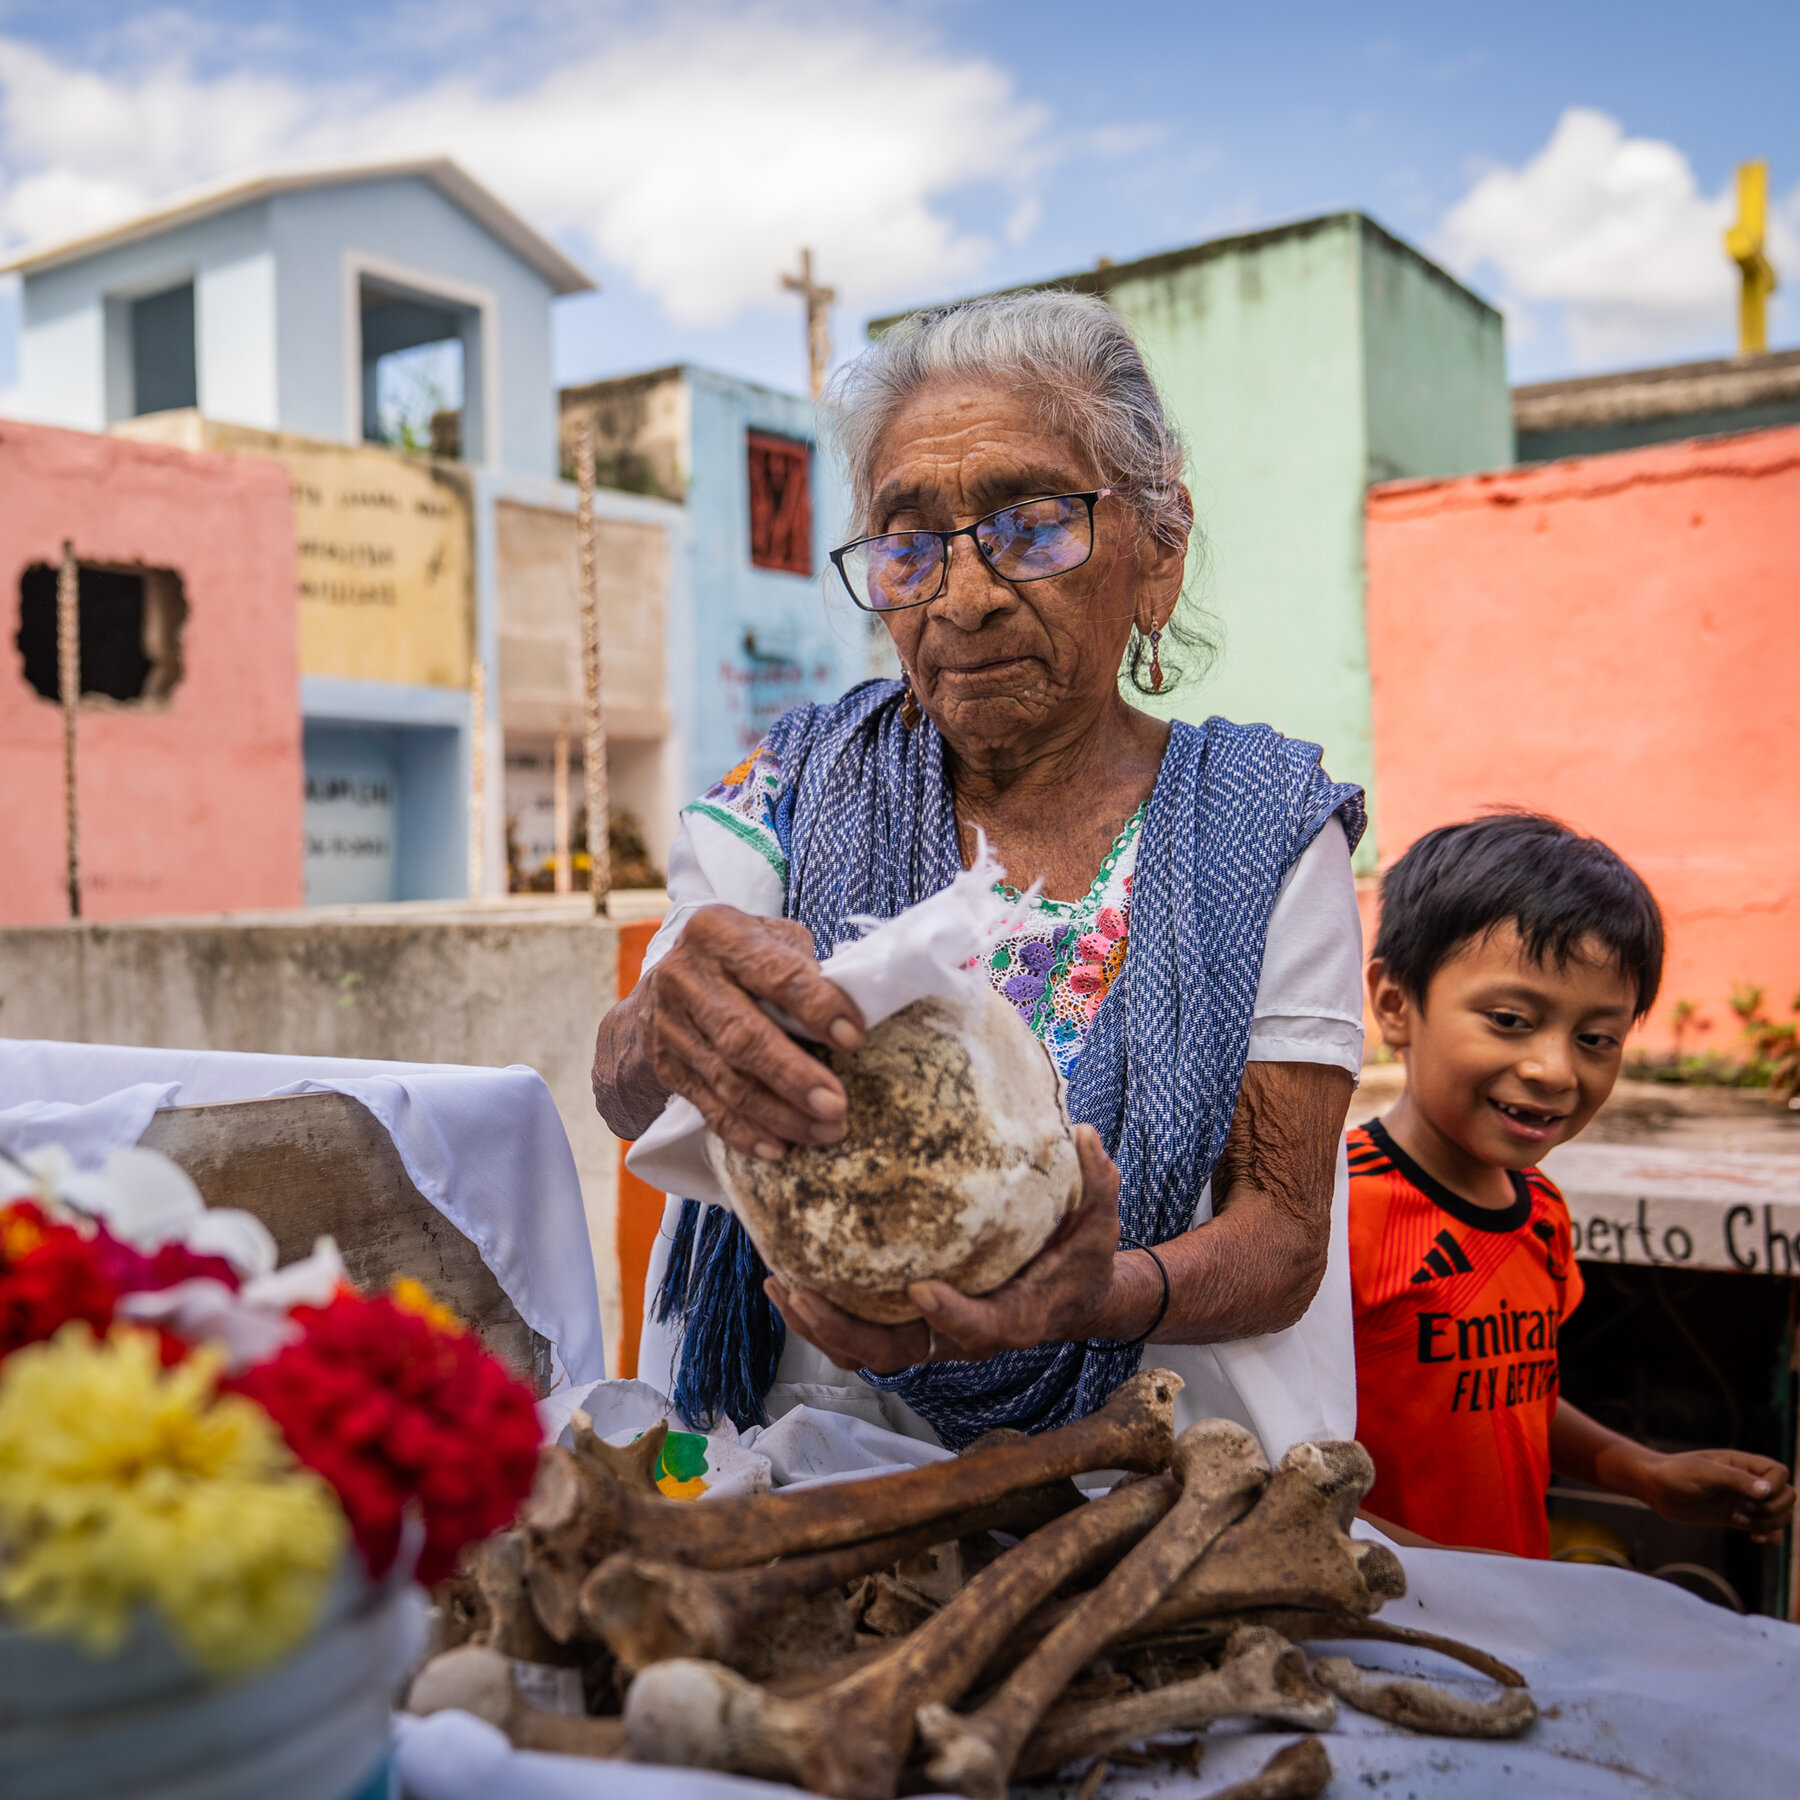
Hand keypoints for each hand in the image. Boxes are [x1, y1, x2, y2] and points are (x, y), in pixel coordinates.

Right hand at [634, 906, 866, 1157]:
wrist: (662, 986)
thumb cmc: (738, 959)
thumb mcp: (767, 939)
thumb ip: (801, 965)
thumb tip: (849, 1009)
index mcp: (717, 933)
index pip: (774, 973)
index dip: (816, 1006)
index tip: (853, 1038)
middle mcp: (685, 978)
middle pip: (742, 1035)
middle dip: (794, 1075)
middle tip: (837, 1105)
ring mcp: (670, 1026)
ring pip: (727, 1079)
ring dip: (779, 1113)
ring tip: (826, 1130)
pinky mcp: (666, 1067)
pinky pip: (708, 1106)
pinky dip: (744, 1132)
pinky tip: (779, 1149)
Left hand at [764, 1127, 1159, 1373]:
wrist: (1072, 1298)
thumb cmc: (1083, 1258)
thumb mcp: (1100, 1221)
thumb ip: (1096, 1182)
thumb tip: (1085, 1135)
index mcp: (1013, 1316)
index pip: (979, 1327)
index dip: (950, 1315)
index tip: (921, 1289)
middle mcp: (962, 1336)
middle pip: (895, 1352)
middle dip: (845, 1328)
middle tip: (803, 1290)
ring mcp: (930, 1335)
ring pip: (865, 1350)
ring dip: (819, 1325)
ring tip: (780, 1284)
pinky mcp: (910, 1324)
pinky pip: (858, 1334)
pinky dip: (821, 1316)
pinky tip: (787, 1277)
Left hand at [1633, 1448, 1795, 1543]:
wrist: (1655, 1488)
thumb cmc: (1676, 1473)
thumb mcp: (1705, 1473)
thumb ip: (1737, 1480)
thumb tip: (1769, 1490)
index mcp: (1743, 1464)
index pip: (1781, 1473)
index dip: (1775, 1487)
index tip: (1750, 1496)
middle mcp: (1748, 1481)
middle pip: (1788, 1496)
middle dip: (1774, 1509)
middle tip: (1744, 1509)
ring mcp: (1744, 1500)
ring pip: (1781, 1515)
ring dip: (1770, 1523)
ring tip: (1741, 1521)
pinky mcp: (1737, 1518)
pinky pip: (1769, 1530)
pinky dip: (1770, 1537)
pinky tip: (1755, 1539)